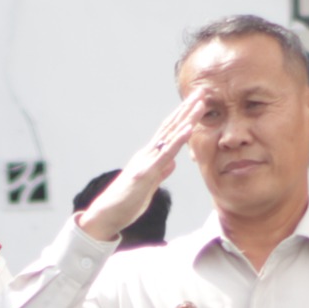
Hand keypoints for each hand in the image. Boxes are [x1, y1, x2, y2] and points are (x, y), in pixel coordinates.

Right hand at [76, 93, 207, 243]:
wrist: (106, 215)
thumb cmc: (126, 202)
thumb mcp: (149, 186)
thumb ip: (160, 173)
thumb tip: (172, 164)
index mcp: (149, 157)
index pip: (169, 133)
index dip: (183, 117)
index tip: (197, 103)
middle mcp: (147, 154)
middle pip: (170, 128)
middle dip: (187, 110)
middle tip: (202, 92)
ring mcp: (146, 161)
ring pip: (169, 136)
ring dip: (186, 119)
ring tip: (200, 103)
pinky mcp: (145, 173)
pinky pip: (165, 155)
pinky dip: (177, 141)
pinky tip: (188, 129)